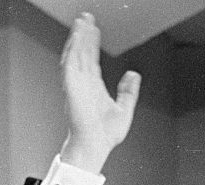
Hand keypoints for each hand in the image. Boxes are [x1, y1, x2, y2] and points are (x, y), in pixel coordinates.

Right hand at [58, 13, 140, 172]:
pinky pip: (70, 64)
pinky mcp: (72, 87)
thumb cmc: (104, 134)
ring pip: (76, 55)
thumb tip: (134, 75)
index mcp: (94, 87)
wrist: (95, 146)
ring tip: (81, 23)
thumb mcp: (124, 109)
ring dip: (78, 38)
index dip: (93, 44)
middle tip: (86, 18)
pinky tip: (76, 39)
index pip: (92, 59)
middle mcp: (83, 84)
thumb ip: (129, 92)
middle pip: (83, 53)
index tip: (94, 30)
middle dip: (83, 35)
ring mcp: (76, 84)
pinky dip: (72, 51)